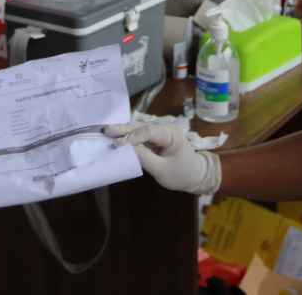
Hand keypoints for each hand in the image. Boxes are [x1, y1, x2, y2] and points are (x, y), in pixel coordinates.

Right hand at [104, 122, 219, 193]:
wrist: (194, 176)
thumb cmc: (182, 174)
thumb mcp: (163, 170)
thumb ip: (145, 158)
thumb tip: (126, 149)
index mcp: (171, 134)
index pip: (149, 131)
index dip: (132, 137)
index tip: (118, 145)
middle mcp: (164, 129)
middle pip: (141, 126)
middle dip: (124, 128)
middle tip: (106, 130)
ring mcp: (159, 132)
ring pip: (138, 129)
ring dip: (123, 130)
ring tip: (107, 130)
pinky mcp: (154, 139)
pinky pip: (139, 135)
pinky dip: (128, 136)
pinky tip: (116, 136)